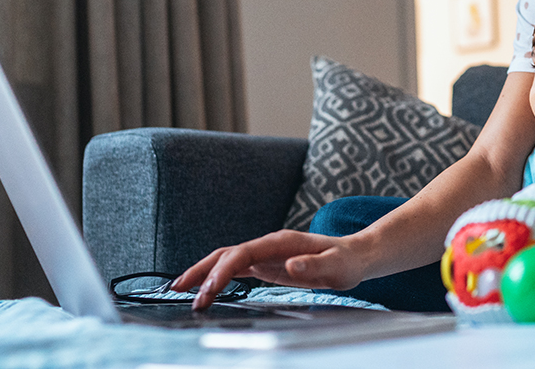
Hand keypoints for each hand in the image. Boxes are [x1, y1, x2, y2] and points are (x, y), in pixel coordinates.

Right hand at [170, 229, 369, 309]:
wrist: (355, 256)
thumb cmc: (346, 262)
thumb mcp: (336, 267)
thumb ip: (313, 266)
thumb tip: (289, 267)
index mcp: (280, 243)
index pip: (242, 254)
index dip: (222, 272)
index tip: (208, 291)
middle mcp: (268, 246)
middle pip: (226, 254)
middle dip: (201, 270)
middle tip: (179, 291)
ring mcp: (265, 254)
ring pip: (226, 260)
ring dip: (203, 273)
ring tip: (180, 289)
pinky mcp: (266, 265)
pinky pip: (235, 269)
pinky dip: (217, 277)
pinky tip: (205, 289)